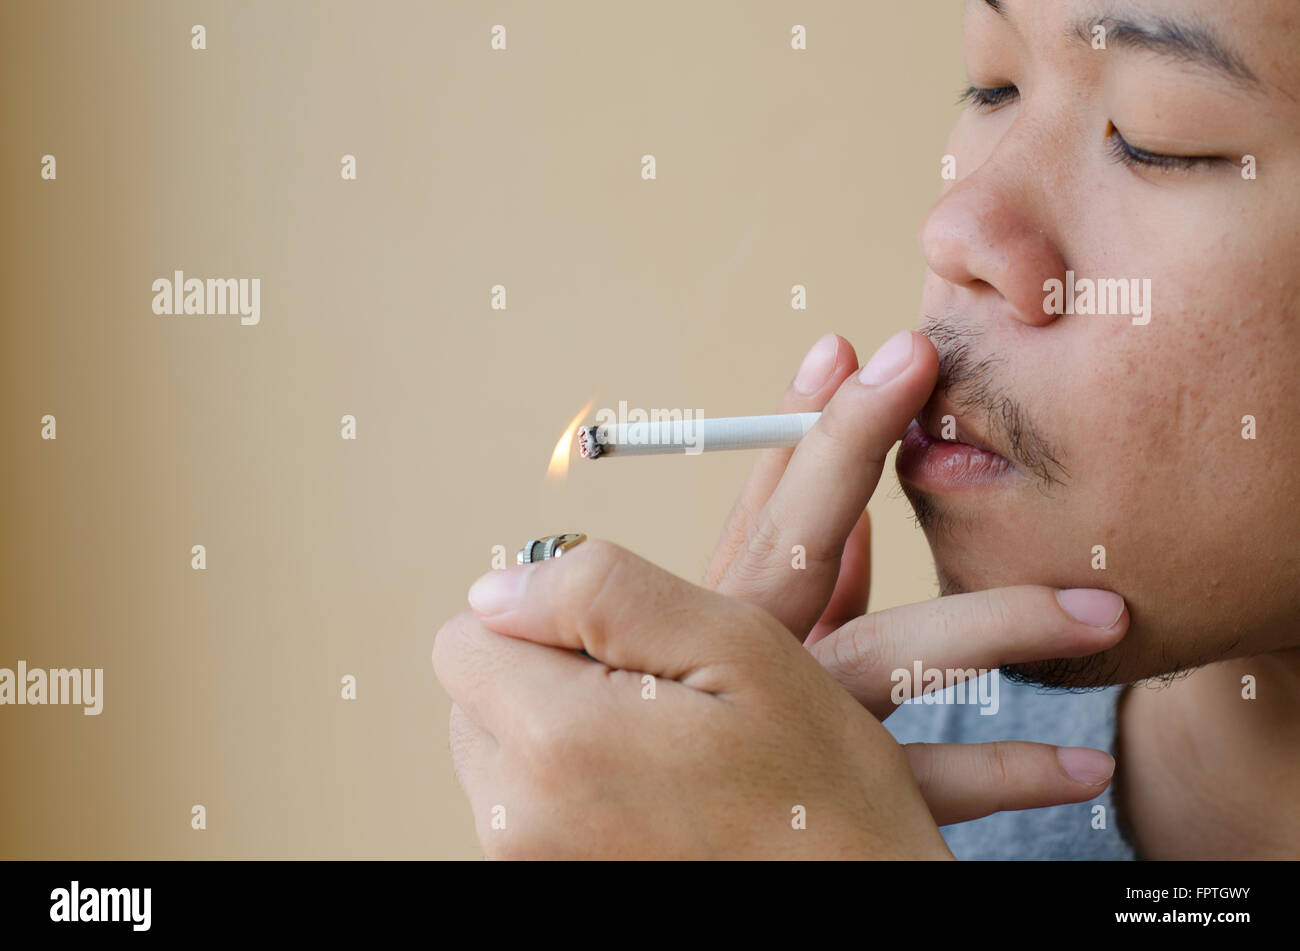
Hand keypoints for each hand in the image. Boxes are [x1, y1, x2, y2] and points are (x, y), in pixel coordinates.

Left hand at [433, 540, 953, 858]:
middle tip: (656, 699)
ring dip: (561, 730)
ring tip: (662, 751)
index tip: (625, 646)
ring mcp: (527, 866)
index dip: (544, 618)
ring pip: (498, 746)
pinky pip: (526, 802)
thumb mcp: (736, 646)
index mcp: (555, 743)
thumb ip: (600, 592)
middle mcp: (516, 818)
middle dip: (547, 673)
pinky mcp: (549, 886)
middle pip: (474, 692)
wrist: (861, 904)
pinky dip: (574, 783)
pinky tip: (653, 792)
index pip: (465, 634)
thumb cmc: (819, 792)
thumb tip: (496, 586)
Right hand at [705, 332, 1128, 820]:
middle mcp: (749, 662)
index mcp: (718, 620)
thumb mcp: (735, 641)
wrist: (656, 819)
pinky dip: (1009, 770)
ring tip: (1098, 608)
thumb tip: (864, 516)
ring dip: (998, 623)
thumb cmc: (696, 718)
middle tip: (916, 362)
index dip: (805, 422)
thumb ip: (796, 579)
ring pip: (889, 656)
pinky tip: (1086, 762)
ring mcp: (796, 727)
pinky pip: (931, 782)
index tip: (853, 348)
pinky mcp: (843, 800)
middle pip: (796, 543)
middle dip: (848, 443)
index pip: (760, 504)